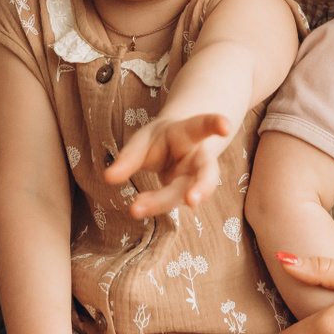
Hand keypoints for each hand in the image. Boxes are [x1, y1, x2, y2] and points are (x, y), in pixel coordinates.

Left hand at [102, 112, 232, 216]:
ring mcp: (195, 179)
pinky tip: (138, 207)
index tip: (225, 126)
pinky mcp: (186, 193)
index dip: (215, 124)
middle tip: (191, 200)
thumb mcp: (142, 141)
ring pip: (188, 192)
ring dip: (167, 202)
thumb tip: (108, 178)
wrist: (172, 148)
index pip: (203, 126)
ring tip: (137, 209)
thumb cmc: (159, 141)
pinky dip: (154, 204)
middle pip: (206, 172)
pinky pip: (171, 200)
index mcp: (190, 133)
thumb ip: (128, 158)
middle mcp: (198, 158)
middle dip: (203, 186)